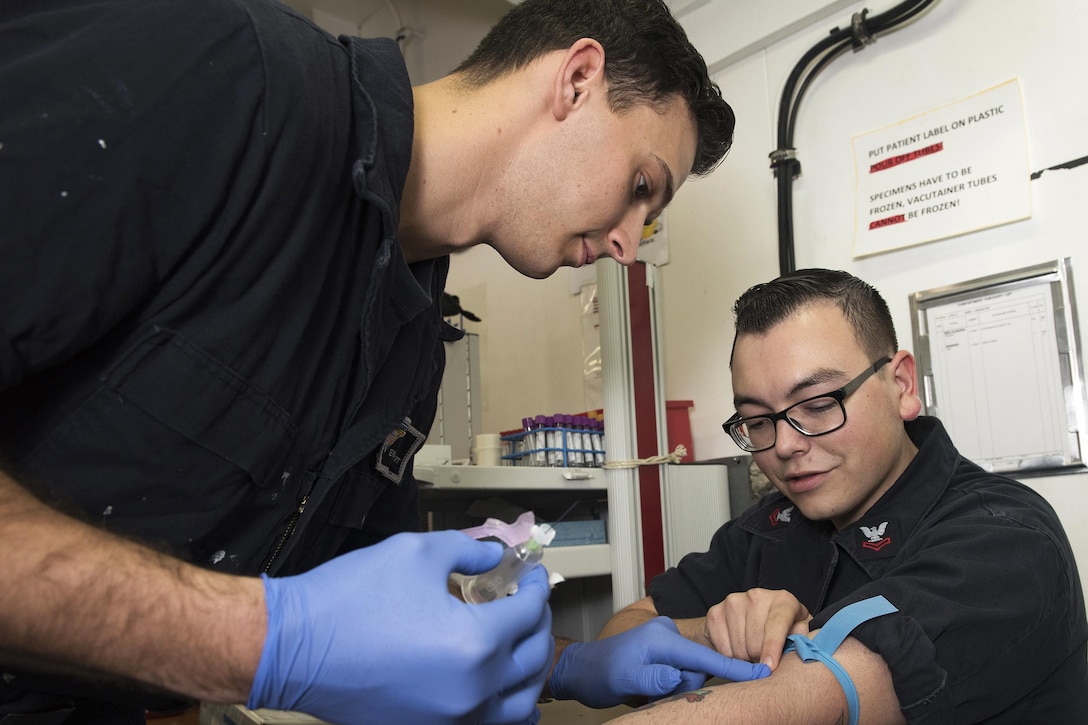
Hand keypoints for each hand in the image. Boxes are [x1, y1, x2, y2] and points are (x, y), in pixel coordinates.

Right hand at [248, 530, 552, 724]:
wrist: (293, 646)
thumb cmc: (346, 602)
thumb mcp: (417, 553)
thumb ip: (467, 550)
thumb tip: (492, 554)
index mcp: (474, 644)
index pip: (529, 614)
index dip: (536, 588)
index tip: (531, 576)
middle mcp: (471, 691)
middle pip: (532, 659)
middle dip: (538, 625)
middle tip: (529, 604)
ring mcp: (451, 719)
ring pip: (519, 704)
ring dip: (529, 672)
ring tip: (525, 648)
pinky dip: (506, 709)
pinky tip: (505, 695)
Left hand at [547, 616, 768, 708]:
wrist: (582, 669)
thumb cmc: (601, 673)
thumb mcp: (626, 679)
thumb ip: (655, 678)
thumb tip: (678, 678)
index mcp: (662, 637)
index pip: (704, 655)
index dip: (733, 667)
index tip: (761, 673)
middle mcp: (667, 633)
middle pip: (698, 668)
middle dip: (683, 687)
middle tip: (654, 693)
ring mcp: (665, 641)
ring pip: (689, 672)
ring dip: (675, 688)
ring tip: (647, 690)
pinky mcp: (663, 650)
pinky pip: (680, 670)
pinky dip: (671, 683)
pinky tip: (650, 686)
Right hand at [704, 588, 810, 669]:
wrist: (750, 617)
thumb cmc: (783, 627)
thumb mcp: (799, 631)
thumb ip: (802, 638)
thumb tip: (800, 645)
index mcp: (783, 600)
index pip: (777, 625)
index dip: (772, 648)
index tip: (769, 667)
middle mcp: (756, 596)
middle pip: (755, 643)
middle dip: (759, 659)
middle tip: (763, 659)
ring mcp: (733, 602)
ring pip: (738, 648)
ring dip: (745, 659)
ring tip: (752, 653)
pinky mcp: (715, 612)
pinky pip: (722, 648)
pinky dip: (729, 656)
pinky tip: (737, 648)